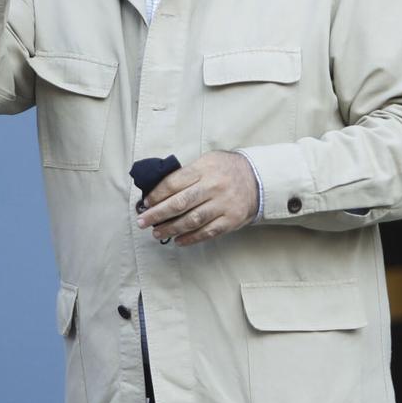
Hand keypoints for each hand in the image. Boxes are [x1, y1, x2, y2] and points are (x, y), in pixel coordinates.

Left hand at [136, 151, 258, 246]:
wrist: (258, 178)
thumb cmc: (225, 169)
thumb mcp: (207, 161)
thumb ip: (186, 174)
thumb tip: (158, 191)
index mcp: (204, 169)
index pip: (174, 183)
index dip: (157, 195)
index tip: (145, 203)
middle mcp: (213, 186)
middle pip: (180, 203)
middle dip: (158, 214)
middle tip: (142, 221)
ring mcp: (224, 204)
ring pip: (192, 220)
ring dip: (171, 228)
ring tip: (157, 233)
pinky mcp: (231, 220)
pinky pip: (208, 232)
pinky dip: (191, 238)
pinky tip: (178, 240)